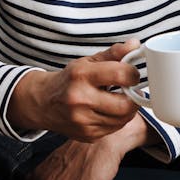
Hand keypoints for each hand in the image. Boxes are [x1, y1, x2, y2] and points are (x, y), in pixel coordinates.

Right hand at [7, 40, 140, 141]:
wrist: (44, 102)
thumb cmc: (69, 79)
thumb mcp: (88, 61)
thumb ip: (114, 53)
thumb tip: (135, 44)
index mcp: (81, 75)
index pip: (120, 75)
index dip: (133, 74)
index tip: (132, 73)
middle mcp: (80, 99)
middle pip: (125, 105)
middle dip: (134, 97)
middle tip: (132, 90)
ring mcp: (83, 121)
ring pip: (123, 119)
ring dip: (128, 109)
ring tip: (121, 98)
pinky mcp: (87, 135)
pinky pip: (114, 129)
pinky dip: (118, 119)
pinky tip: (110, 110)